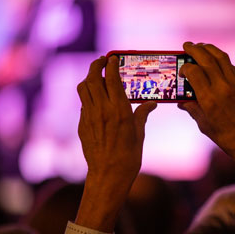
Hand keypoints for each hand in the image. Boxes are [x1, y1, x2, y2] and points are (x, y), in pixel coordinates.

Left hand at [75, 56, 156, 231]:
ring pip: (83, 88)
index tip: (113, 58)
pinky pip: (82, 104)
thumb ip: (143, 114)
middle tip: (102, 61)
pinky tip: (95, 99)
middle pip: (92, 78)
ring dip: (88, 78)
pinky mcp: (82, 125)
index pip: (111, 78)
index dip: (111, 64)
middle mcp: (102, 110)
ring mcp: (89, 117)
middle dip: (96, 66)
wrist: (109, 175)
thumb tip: (152, 104)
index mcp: (120, 110)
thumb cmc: (129, 157)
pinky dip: (88, 96)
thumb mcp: (139, 133)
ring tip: (96, 76)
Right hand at [178, 42, 234, 191]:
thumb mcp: (204, 125)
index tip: (182, 70)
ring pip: (222, 58)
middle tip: (187, 45)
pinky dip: (222, 61)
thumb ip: (192, 109)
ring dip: (209, 49)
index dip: (185, 67)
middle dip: (195, 49)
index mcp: (209, 99)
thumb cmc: (227, 137)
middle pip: (207, 59)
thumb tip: (182, 101)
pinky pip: (232, 68)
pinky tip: (216, 62)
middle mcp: (223, 88)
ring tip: (201, 46)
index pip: (194, 72)